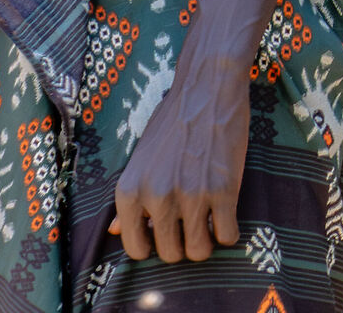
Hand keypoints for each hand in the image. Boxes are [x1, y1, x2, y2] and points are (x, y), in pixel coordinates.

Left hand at [110, 56, 248, 262]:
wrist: (208, 88)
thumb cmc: (173, 121)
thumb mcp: (140, 159)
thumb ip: (128, 200)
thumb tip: (113, 233)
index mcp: (130, 191)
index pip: (136, 249)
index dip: (153, 243)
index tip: (167, 231)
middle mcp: (156, 198)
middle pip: (170, 254)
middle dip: (183, 243)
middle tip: (193, 223)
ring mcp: (191, 196)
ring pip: (198, 252)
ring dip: (206, 242)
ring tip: (210, 222)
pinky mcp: (224, 191)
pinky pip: (228, 236)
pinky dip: (229, 231)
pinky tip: (228, 213)